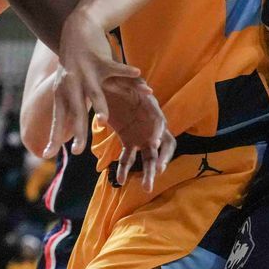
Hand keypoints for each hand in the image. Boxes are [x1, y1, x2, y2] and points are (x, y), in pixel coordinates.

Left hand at [49, 9, 146, 156]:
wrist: (76, 29)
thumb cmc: (72, 64)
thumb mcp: (64, 86)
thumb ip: (66, 110)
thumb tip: (58, 133)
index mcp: (63, 92)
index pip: (58, 119)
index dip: (54, 136)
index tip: (47, 155)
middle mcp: (72, 84)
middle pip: (75, 112)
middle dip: (76, 131)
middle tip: (77, 150)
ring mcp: (86, 72)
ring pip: (94, 93)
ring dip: (99, 107)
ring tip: (103, 121)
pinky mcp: (100, 61)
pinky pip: (116, 69)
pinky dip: (128, 74)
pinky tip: (140, 77)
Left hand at [103, 76, 175, 191]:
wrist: (106, 86)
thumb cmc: (119, 81)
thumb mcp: (126, 81)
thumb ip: (135, 84)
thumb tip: (148, 89)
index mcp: (152, 110)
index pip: (161, 124)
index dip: (158, 132)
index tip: (153, 143)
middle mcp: (151, 126)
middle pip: (163, 146)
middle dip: (162, 159)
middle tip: (158, 170)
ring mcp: (141, 136)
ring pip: (149, 157)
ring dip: (148, 172)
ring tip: (147, 188)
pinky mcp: (129, 141)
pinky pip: (129, 158)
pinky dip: (125, 169)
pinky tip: (120, 180)